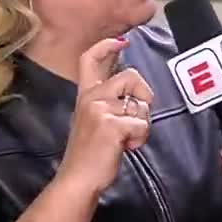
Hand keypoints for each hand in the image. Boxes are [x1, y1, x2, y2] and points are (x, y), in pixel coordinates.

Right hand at [56, 37, 154, 197]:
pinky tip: (126, 147)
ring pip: (141, 104)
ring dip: (141, 124)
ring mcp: (101, 110)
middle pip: (130, 75)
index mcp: (85, 95)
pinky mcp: (112, 125)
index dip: (106, 46)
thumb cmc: (88, 154)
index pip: (89, 59)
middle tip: (138, 115)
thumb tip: (129, 92)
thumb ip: (106, 103)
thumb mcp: (91, 121)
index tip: (122, 42)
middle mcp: (91, 98)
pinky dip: (140, 139)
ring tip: (126, 139)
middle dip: (144, 93)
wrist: (78, 179)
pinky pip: (142, 125)